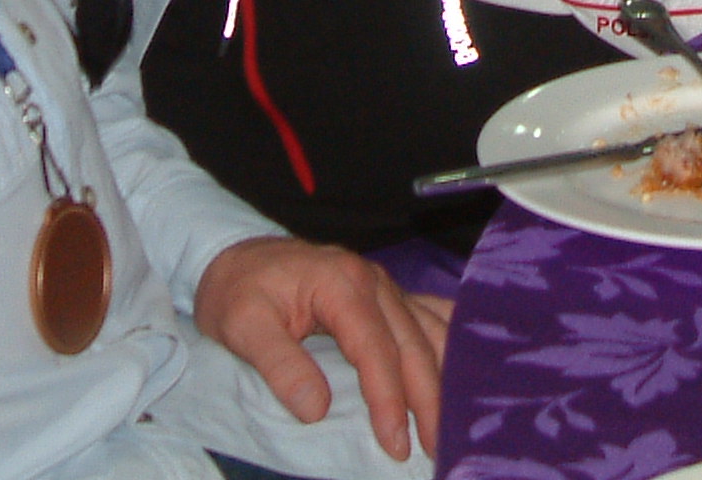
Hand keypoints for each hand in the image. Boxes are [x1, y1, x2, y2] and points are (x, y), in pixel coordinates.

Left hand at [192, 235, 449, 462]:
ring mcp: (384, 285)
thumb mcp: (242, 326)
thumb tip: (315, 409)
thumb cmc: (237, 290)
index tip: (395, 443)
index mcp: (341, 285)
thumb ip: (279, 364)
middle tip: (436, 447)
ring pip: (428, 330)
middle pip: (412, 344)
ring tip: (453, 419)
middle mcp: (373, 281)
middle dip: (428, 398)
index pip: (376, 350)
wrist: (233, 255)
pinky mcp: (385, 293)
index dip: (388, 399)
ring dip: (444, 375)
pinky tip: (468, 358)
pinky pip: (428, 312)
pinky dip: (450, 337)